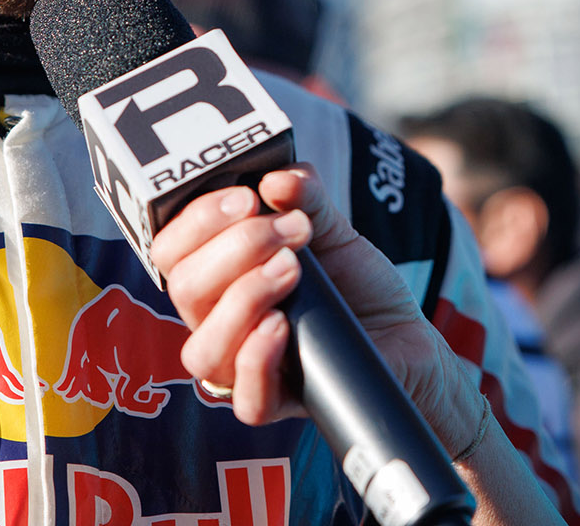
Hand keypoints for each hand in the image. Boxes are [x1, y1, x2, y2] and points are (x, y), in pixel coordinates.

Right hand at [148, 165, 479, 451]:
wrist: (407, 337)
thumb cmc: (357, 285)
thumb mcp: (336, 231)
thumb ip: (307, 198)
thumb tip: (278, 177)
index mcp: (218, 277)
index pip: (172, 250)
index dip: (199, 220)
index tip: (249, 198)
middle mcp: (218, 322)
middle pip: (184, 290)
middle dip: (236, 248)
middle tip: (292, 231)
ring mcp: (242, 367)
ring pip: (202, 349)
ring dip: (244, 299)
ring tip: (293, 270)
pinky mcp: (276, 403)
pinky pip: (243, 399)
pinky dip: (256, 359)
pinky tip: (282, 327)